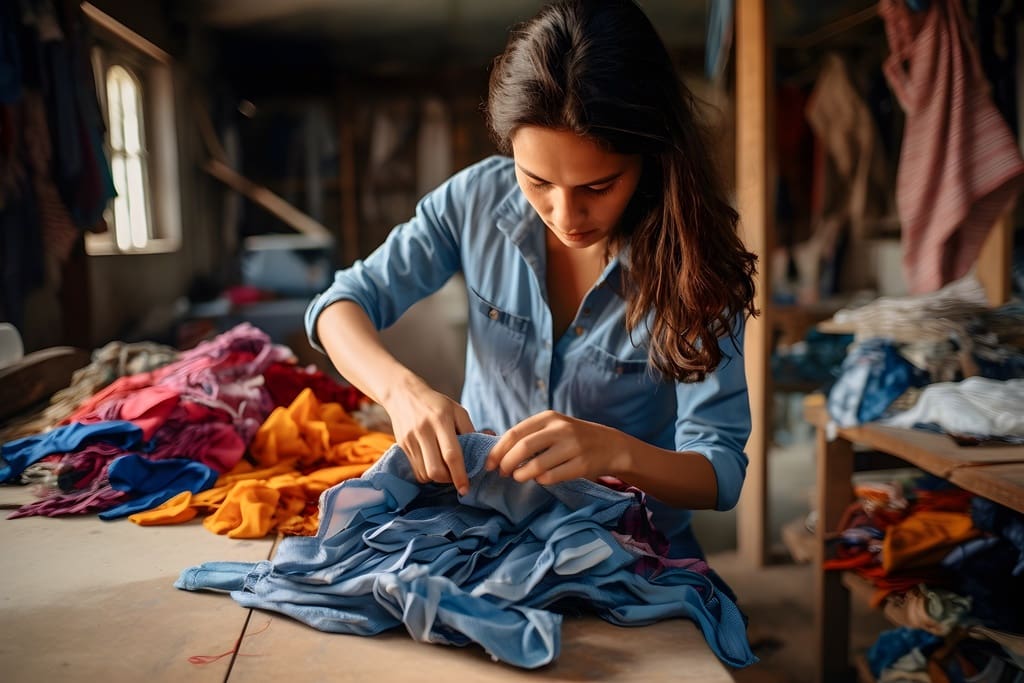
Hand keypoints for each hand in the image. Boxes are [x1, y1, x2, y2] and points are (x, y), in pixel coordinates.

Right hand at [382, 377, 475, 493]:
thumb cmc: (436, 403)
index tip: (465, 488)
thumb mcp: (457, 410)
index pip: (451, 455)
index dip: (460, 475)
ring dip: (437, 478)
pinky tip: (433, 465)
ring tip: (445, 470)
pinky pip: (416, 470)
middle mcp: (424, 431)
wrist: (403, 394)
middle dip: (448, 480)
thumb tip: (486, 450)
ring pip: (424, 473)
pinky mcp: (402, 446)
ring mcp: (411, 439)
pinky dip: (426, 474)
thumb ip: (470, 430)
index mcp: (441, 420)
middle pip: (435, 470)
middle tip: (456, 477)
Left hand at [484, 410, 625, 484]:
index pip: (515, 433)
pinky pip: (552, 477)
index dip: (498, 450)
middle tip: (502, 473)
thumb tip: (498, 452)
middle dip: (507, 463)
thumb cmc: (573, 437)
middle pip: (523, 448)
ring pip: (536, 465)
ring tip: (518, 477)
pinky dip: (540, 480)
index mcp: (549, 417)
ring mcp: (572, 447)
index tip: (489, 464)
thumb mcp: (554, 426)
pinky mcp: (581, 465)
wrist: (610, 445)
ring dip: (521, 475)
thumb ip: (530, 434)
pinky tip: (539, 479)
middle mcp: (560, 429)